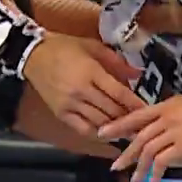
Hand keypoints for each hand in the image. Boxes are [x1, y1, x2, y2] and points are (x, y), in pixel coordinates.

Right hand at [21, 36, 145, 137]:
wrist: (33, 54)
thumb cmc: (65, 47)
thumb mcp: (92, 46)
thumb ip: (116, 61)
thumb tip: (138, 73)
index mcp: (91, 72)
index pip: (119, 93)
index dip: (135, 104)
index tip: (148, 111)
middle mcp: (81, 91)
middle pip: (111, 110)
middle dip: (129, 118)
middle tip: (143, 124)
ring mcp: (70, 104)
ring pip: (100, 122)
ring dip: (116, 128)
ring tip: (130, 132)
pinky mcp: (61, 113)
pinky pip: (83, 129)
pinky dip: (97, 134)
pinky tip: (108, 135)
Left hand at [101, 90, 181, 181]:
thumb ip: (170, 113)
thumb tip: (159, 125)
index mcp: (166, 105)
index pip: (136, 115)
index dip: (119, 125)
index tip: (104, 132)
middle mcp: (166, 118)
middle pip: (139, 136)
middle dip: (126, 153)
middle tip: (115, 165)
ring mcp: (174, 131)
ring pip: (149, 150)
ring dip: (140, 166)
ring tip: (134, 179)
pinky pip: (164, 160)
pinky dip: (157, 171)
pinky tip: (155, 179)